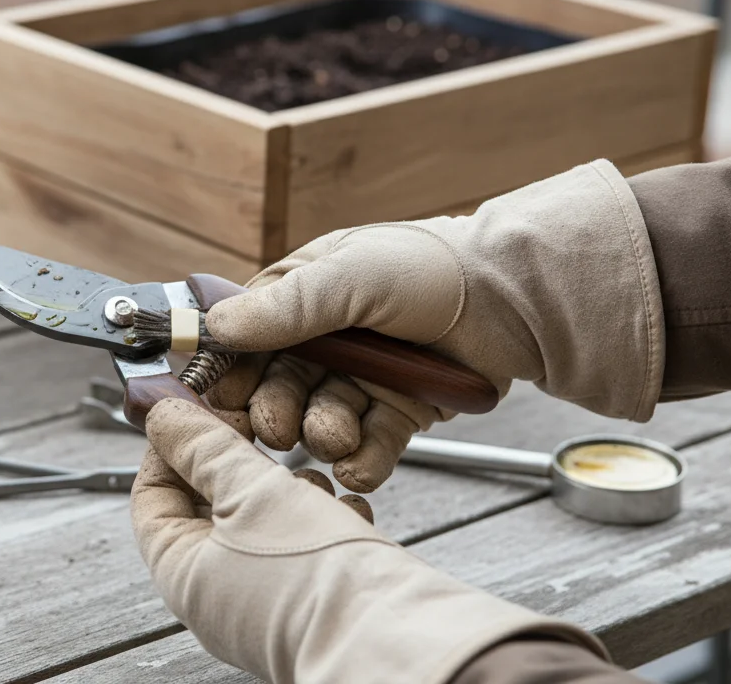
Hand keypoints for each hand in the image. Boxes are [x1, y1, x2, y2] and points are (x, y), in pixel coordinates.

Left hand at [132, 397, 605, 683]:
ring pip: (262, 517)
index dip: (172, 443)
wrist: (401, 639)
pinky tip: (344, 507)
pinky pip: (305, 541)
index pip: (152, 492)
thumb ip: (203, 446)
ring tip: (313, 478)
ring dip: (288, 485)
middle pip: (209, 502)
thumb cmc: (320, 583)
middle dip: (239, 461)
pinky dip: (322, 515)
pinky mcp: (313, 596)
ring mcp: (264, 596)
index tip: (196, 405)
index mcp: (182, 573)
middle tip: (262, 430)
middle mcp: (217, 591)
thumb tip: (164, 413)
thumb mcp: (249, 491)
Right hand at [203, 160, 666, 492]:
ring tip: (335, 434)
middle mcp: (324, 340)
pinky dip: (360, 458)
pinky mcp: (397, 411)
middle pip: (276, 389)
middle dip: (275, 410)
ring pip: (317, 420)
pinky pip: (367, 443)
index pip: (244, 340)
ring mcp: (360, 377)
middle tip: (277, 424)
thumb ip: (284, 307)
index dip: (230, 372)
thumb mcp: (348, 276)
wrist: (514, 298)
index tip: (223, 398)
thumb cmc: (430, 267)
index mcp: (299, 296)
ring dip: (320, 433)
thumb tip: (216, 328)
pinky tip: (358, 463)